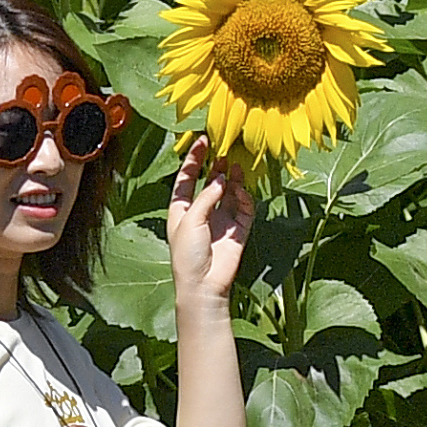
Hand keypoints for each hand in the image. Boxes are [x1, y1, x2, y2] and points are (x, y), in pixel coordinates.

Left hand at [166, 134, 253, 316]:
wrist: (204, 285)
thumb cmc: (187, 254)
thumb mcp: (190, 220)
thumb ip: (207, 196)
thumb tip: (222, 178)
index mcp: (182, 210)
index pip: (187, 178)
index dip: (194, 159)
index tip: (203, 140)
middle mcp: (202, 212)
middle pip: (211, 182)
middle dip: (217, 166)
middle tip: (225, 149)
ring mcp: (221, 221)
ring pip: (230, 193)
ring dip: (233, 179)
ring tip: (236, 165)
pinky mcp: (237, 231)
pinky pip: (244, 209)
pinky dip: (245, 197)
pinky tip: (242, 190)